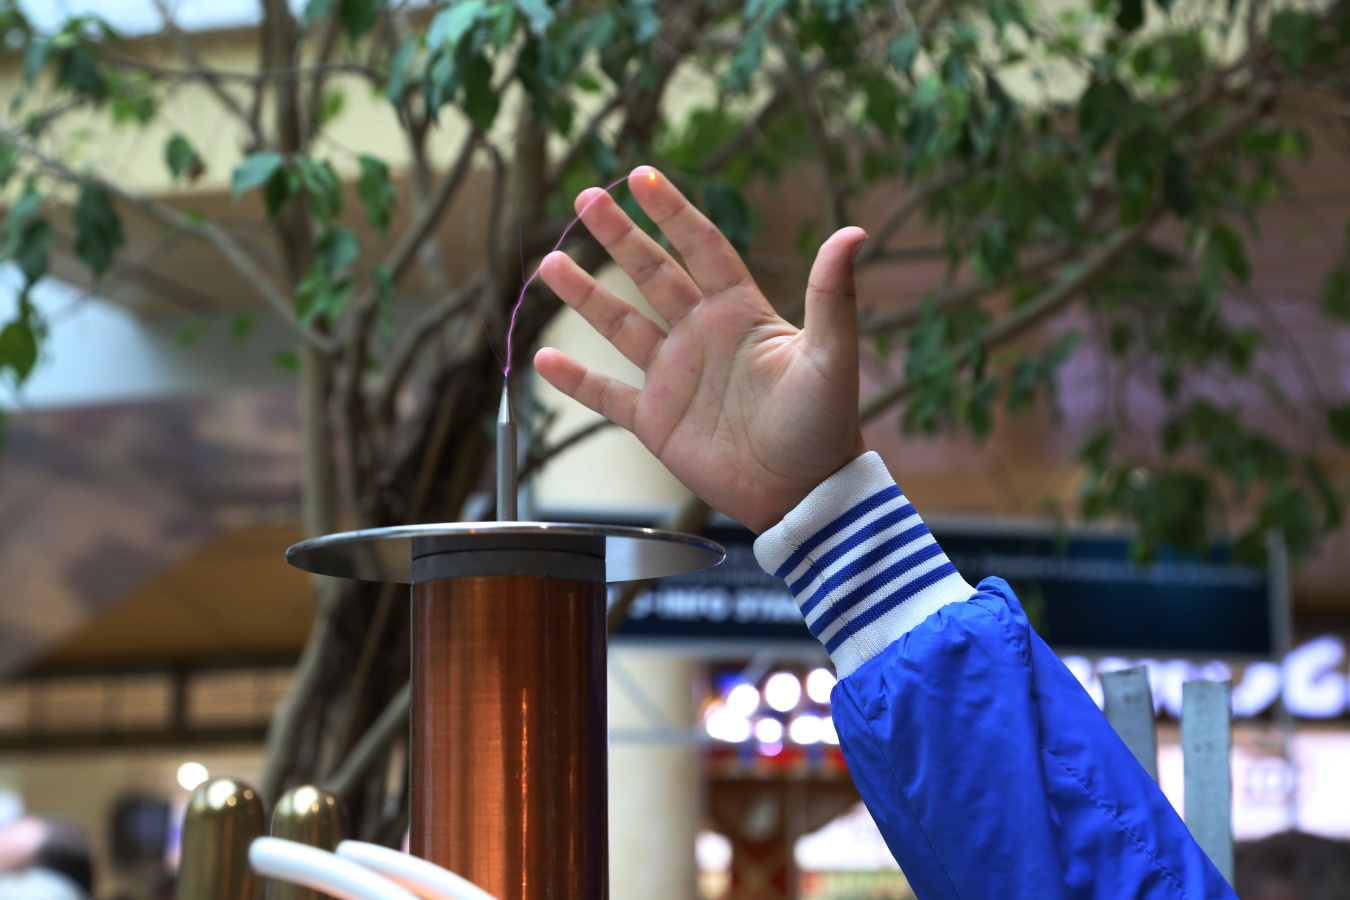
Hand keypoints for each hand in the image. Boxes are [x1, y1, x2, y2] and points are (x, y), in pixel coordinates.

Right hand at [534, 166, 867, 533]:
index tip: (642, 176)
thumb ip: (833, 295)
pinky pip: (607, 394)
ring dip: (585, 295)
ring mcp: (674, 376)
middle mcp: (700, 335)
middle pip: (650, 273)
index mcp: (740, 312)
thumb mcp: (832, 357)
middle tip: (585, 199)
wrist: (804, 494)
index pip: (701, 247)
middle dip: (618, 235)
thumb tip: (854, 232)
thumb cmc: (826, 425)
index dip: (672, 211)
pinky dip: (575, 380)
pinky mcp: (656, 420)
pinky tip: (545, 357)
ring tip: (550, 263)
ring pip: (619, 325)